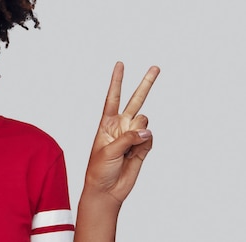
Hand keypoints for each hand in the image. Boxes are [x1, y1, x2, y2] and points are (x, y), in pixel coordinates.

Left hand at [83, 61, 159, 203]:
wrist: (107, 190)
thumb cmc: (99, 169)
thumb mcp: (108, 150)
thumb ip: (128, 138)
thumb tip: (147, 131)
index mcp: (107, 123)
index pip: (113, 97)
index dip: (117, 81)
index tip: (120, 64)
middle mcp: (121, 125)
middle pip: (135, 100)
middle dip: (146, 84)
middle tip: (155, 68)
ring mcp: (133, 135)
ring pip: (144, 122)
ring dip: (139, 133)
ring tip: (129, 147)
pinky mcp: (143, 147)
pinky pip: (150, 138)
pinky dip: (146, 144)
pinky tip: (136, 153)